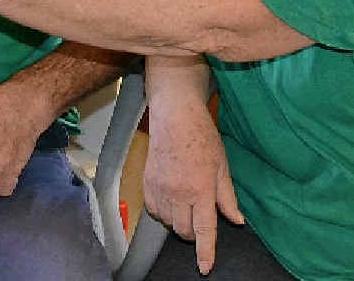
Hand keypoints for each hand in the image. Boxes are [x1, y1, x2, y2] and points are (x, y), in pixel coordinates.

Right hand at [144, 98, 243, 274]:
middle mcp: (178, 192)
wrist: (174, 117)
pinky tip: (171, 200)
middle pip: (184, 230)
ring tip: (186, 205)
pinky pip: (154, 210)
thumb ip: (228, 197)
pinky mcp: (147, 183)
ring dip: (178, 222)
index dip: (205, 252)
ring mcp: (160, 188)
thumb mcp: (222, 167)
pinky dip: (163, 212)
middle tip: (200, 218)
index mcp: (200, 189)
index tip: (204, 267)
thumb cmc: (201, 137)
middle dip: (193, 234)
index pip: (204, 230)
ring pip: (168, 222)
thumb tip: (237, 220)